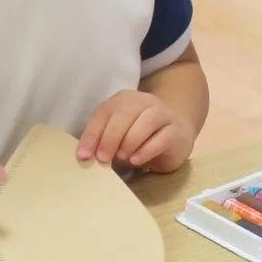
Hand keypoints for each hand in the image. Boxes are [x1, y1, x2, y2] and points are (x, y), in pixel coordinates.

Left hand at [77, 89, 195, 172]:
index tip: (84, 155)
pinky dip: (146, 150)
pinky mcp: (177, 130)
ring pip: (147, 120)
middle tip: (103, 158)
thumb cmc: (139, 138)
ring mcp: (163, 114)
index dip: (92, 134)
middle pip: (126, 113)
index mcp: (124, 100)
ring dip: (130, 141)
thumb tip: (86, 156)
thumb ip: (102, 141)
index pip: (104, 112)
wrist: (175, 134)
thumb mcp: (117, 138)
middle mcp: (144, 102)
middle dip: (111, 137)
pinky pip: (162, 137)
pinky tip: (137, 160)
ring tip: (122, 158)